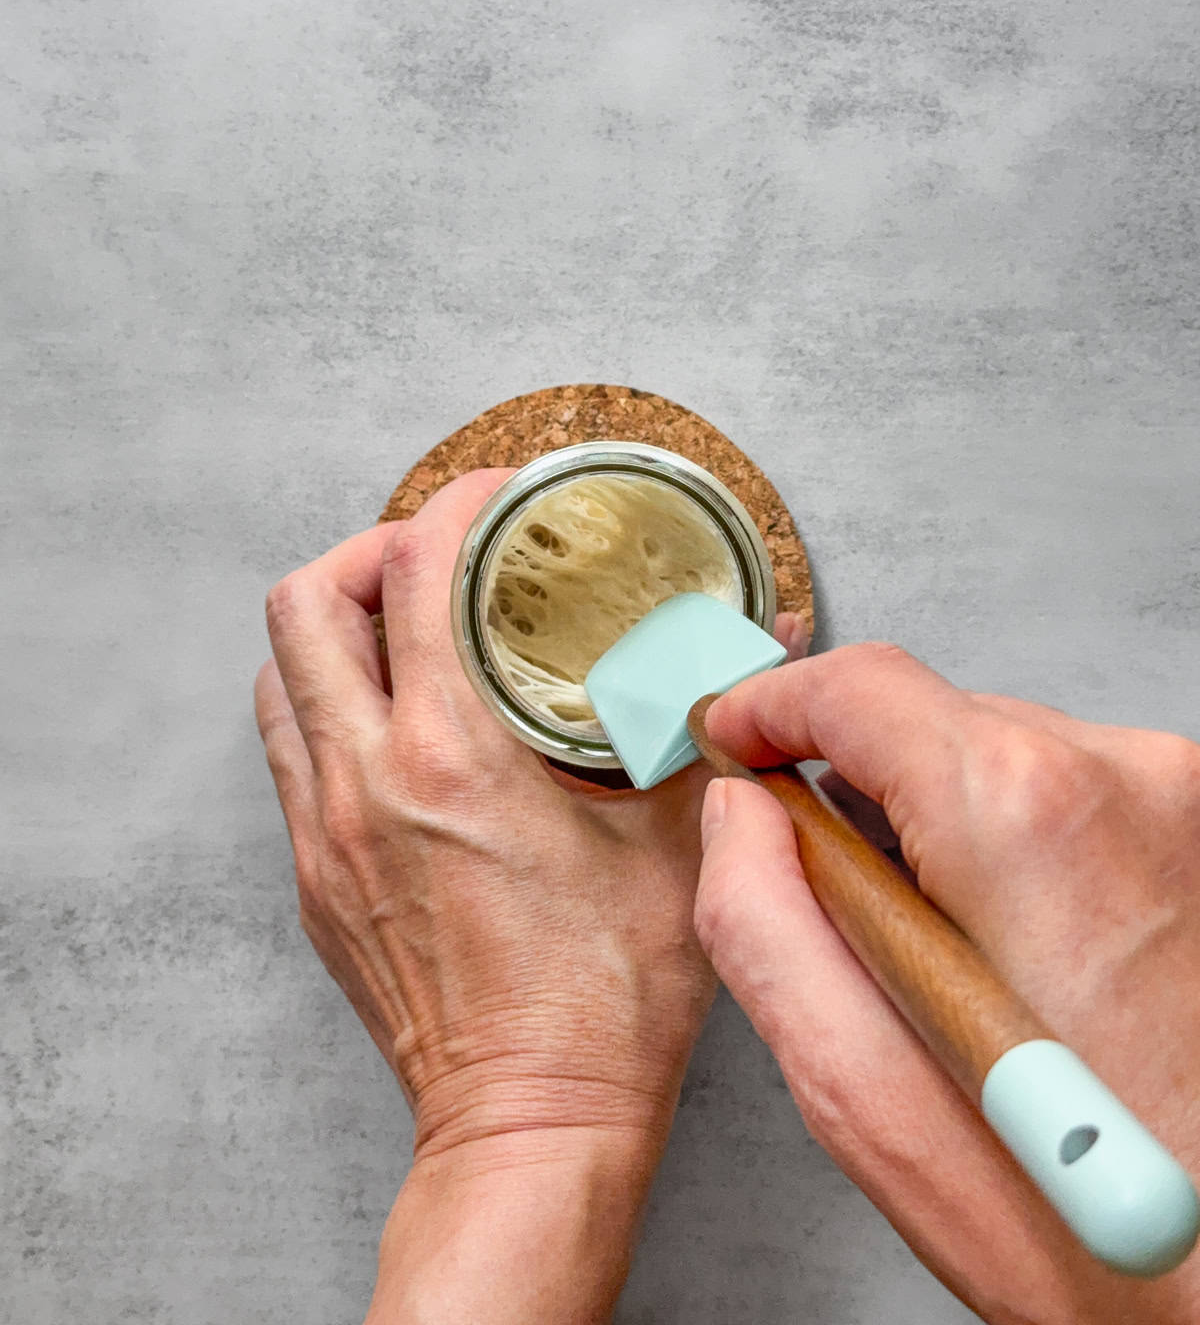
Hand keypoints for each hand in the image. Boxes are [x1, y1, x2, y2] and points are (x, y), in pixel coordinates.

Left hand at [254, 466, 809, 1322]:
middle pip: (304, 605)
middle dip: (367, 552)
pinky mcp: (315, 880)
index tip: (495, 498)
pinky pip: (290, 752)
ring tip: (410, 627)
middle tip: (438, 558)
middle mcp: (363, 785)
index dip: (455, 508)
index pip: (418, 577)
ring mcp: (323, 835)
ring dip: (336, 628)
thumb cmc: (605, 1007)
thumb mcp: (680, 847)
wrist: (530, 1127)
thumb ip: (708, 727)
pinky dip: (329, 702)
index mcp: (450, 761)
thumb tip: (756, 641)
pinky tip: (399, 723)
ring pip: (279, 677)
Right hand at [695, 644, 1199, 1324]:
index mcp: (1025, 817)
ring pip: (1002, 755)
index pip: (860, 685)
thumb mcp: (861, 1090)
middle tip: (835, 904)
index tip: (734, 740)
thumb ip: (762, 921)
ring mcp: (1185, 805)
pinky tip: (1016, 957)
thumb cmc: (1083, 1229)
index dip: (771, 707)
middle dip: (859, 787)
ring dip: (944, 826)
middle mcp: (1126, 780)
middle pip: (932, 718)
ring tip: (944, 962)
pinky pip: (1071, 796)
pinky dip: (1016, 848)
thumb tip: (739, 818)